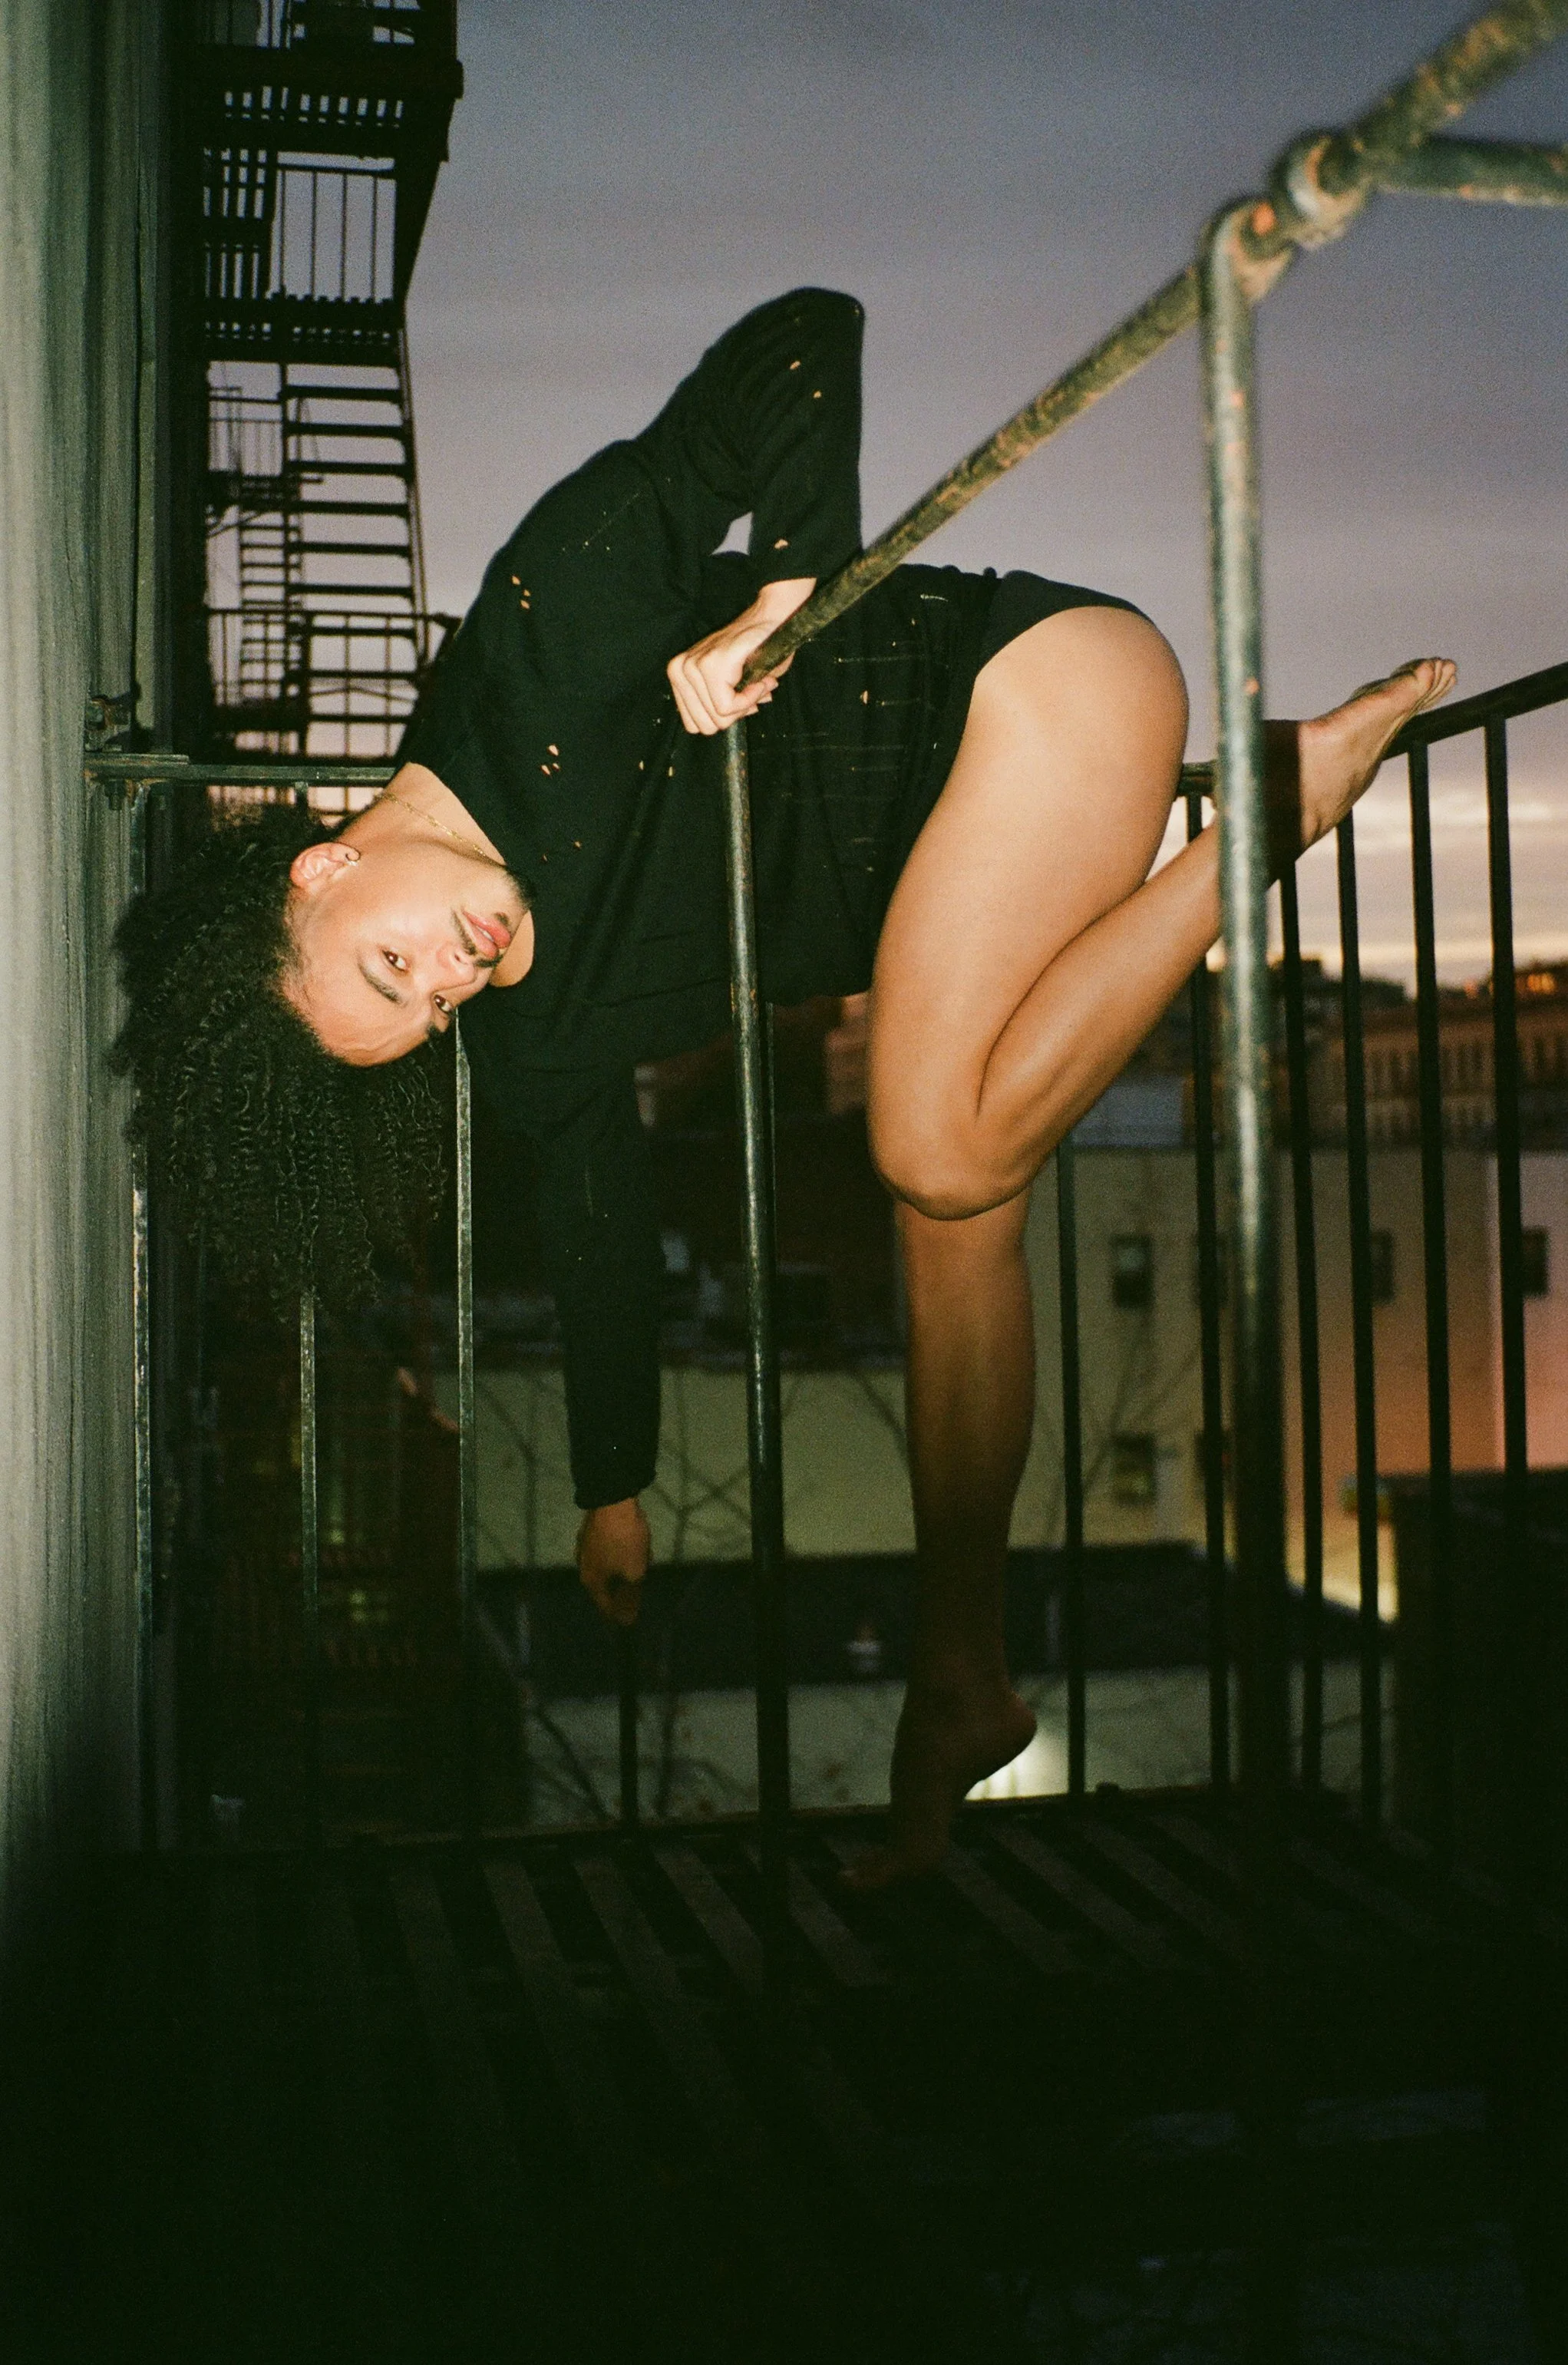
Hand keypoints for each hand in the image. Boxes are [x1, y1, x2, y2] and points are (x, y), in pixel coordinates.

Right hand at [576, 1497, 650, 1626]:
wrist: (613, 1498)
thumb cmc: (624, 1539)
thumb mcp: (633, 1572)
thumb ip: (630, 1598)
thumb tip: (627, 1621)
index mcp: (591, 1581)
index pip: (605, 1606)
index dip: (620, 1614)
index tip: (634, 1617)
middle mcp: (583, 1566)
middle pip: (607, 1586)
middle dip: (626, 1586)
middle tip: (643, 1578)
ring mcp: (585, 1548)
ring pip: (608, 1566)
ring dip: (625, 1566)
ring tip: (644, 1555)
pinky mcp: (591, 1532)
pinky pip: (608, 1551)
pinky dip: (621, 1552)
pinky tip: (635, 1542)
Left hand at [666, 577, 815, 735]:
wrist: (773, 619)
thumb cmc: (755, 650)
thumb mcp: (728, 684)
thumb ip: (716, 706)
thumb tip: (720, 723)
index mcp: (678, 675)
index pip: (695, 725)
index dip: (725, 718)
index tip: (742, 698)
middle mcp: (680, 669)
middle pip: (707, 726)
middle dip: (737, 714)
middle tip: (753, 690)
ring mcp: (694, 666)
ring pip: (719, 718)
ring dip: (747, 705)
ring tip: (758, 682)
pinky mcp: (711, 665)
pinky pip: (728, 706)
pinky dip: (751, 698)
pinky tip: (761, 680)